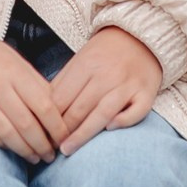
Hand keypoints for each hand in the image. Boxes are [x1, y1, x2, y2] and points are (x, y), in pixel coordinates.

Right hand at [0, 23, 68, 162]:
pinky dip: (2, 144)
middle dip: (43, 145)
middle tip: (52, 155)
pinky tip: (12, 149)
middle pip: (26, 124)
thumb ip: (35, 83)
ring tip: (35, 158)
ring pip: (7, 134)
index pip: (44, 106)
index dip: (58, 127)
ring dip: (24, 150)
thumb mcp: (15, 60)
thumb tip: (57, 111)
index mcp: (14, 71)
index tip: (65, 137)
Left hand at [51, 28, 161, 155]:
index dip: (48, 118)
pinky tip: (109, 130)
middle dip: (62, 131)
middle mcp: (106, 74)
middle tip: (49, 147)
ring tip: (67, 150)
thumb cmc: (105, 53)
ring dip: (83, 134)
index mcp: (86, 64)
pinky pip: (136, 112)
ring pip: (103, 113)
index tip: (40, 133)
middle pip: (79, 108)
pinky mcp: (146, 92)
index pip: (62, 97)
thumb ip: (64, 82)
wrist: (140, 36)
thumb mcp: (81, 59)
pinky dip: (123, 121)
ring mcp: (128, 84)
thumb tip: (44, 109)